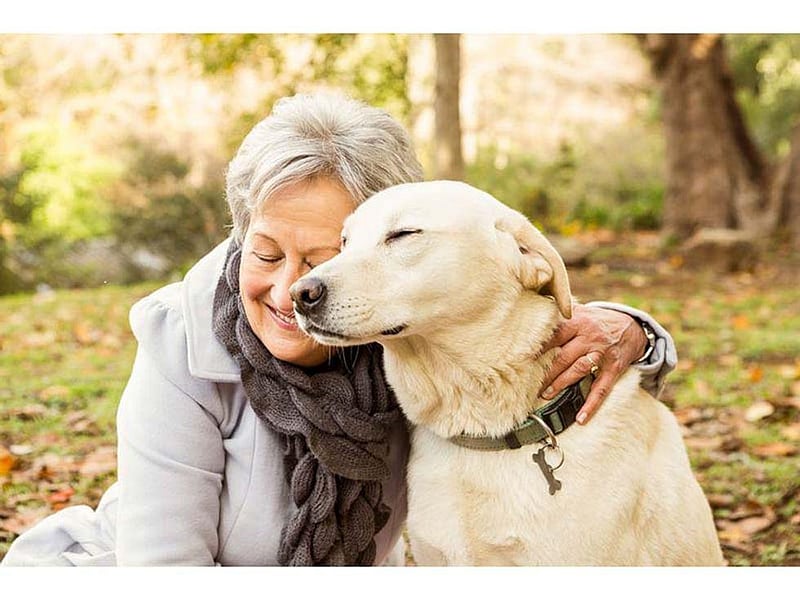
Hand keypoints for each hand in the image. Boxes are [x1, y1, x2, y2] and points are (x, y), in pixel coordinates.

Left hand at [538, 304, 647, 424]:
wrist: (632, 327)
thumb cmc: (597, 321)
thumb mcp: (580, 311)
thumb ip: (560, 313)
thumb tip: (532, 311)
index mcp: (578, 322)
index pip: (554, 335)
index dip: (538, 347)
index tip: (521, 358)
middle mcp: (590, 337)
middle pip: (563, 356)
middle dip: (545, 371)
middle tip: (528, 383)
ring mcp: (602, 354)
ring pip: (578, 370)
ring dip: (561, 384)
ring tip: (545, 394)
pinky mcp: (614, 369)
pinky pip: (602, 389)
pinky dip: (592, 404)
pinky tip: (581, 418)